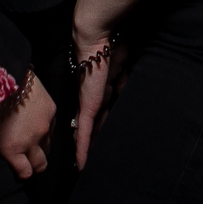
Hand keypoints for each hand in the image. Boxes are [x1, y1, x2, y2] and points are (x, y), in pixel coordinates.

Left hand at [0, 73, 56, 179]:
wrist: (3, 76)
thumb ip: (2, 146)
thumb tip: (8, 154)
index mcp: (12, 148)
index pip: (26, 172)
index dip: (24, 173)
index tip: (21, 170)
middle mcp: (31, 141)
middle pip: (41, 164)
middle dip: (36, 165)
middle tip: (31, 162)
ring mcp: (44, 126)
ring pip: (48, 144)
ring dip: (41, 144)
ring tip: (31, 136)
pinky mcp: (51, 111)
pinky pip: (51, 126)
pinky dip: (45, 126)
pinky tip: (35, 118)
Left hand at [71, 26, 128, 169]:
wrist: (96, 36)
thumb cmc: (111, 45)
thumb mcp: (122, 66)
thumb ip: (120, 80)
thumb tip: (120, 90)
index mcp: (99, 90)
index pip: (99, 114)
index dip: (96, 128)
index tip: (96, 140)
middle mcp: (91, 98)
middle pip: (92, 125)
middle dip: (90, 141)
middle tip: (88, 159)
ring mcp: (88, 103)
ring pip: (85, 132)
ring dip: (86, 148)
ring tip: (83, 167)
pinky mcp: (88, 106)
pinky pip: (84, 131)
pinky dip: (83, 148)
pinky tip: (81, 164)